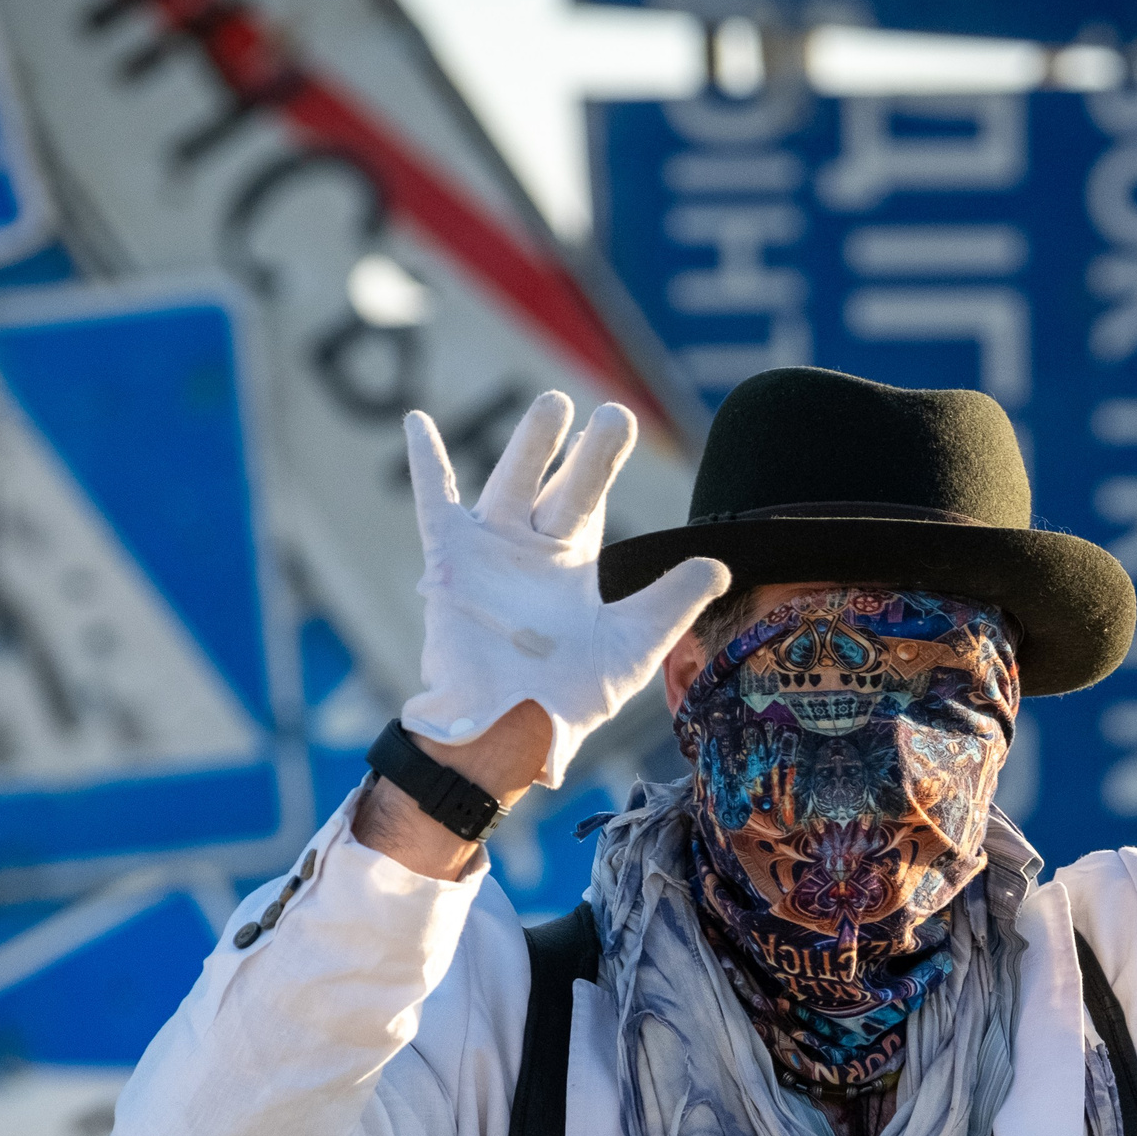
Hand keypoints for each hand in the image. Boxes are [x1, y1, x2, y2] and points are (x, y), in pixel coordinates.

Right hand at [400, 391, 729, 789]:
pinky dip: (426, 464)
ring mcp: (489, 552)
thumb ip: (672, 602)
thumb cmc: (568, 698)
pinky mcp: (452, 563)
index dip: (600, 460)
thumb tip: (719, 564)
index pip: (587, 499)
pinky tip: (417, 421)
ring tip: (554, 405)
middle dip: (586, 452)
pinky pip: (436, 505)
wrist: (513, 730)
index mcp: (568, 566)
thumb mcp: (632, 646)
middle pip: (560, 486)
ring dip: (532, 447)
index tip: (618, 418)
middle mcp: (528, 551)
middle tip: (614, 414)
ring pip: (511, 483)